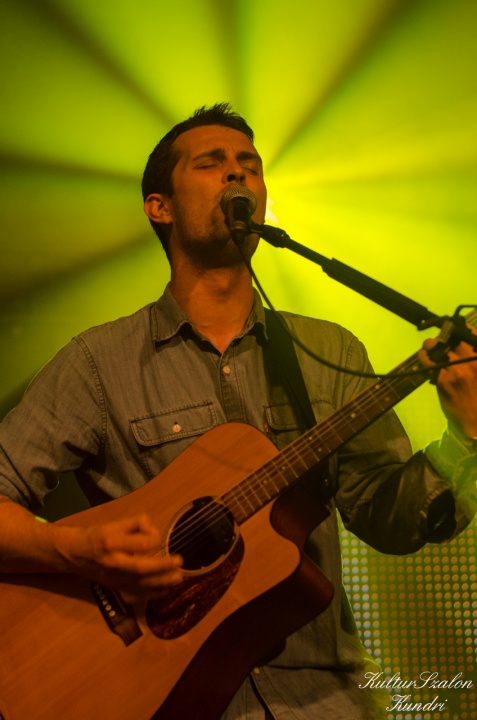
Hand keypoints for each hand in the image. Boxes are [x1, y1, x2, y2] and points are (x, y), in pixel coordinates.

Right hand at [57, 514, 182, 596]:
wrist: (74, 554)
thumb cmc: (97, 535)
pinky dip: (152, 593)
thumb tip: (153, 528)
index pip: (139, 543)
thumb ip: (135, 523)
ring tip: (178, 578)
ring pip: (140, 584)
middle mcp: (113, 563)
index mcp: (112, 543)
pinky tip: (166, 589)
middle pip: (141, 568)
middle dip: (162, 567)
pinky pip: (136, 593)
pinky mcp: (115, 588)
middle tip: (179, 562)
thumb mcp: (114, 523)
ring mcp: (113, 579)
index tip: (159, 536)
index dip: (154, 538)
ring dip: (161, 582)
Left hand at [419, 326, 476, 437]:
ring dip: (431, 345)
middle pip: (453, 337)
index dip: (462, 328)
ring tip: (429, 347)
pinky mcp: (443, 380)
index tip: (456, 328)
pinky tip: (423, 357)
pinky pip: (428, 361)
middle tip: (441, 340)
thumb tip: (463, 345)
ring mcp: (456, 370)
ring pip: (437, 346)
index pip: (471, 333)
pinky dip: (424, 356)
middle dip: (444, 336)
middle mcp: (471, 361)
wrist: (476, 423)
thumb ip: (473, 359)